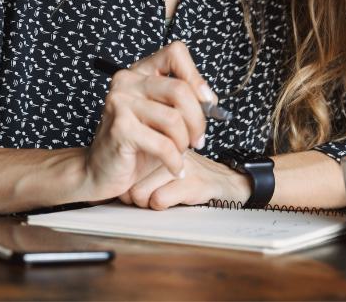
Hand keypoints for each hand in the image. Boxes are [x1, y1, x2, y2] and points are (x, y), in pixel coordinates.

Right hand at [78, 41, 217, 202]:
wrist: (100, 172)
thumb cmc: (137, 144)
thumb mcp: (163, 116)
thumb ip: (185, 102)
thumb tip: (211, 100)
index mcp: (140, 71)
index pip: (175, 53)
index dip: (196, 76)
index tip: (207, 101)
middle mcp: (127, 81)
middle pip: (180, 90)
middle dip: (197, 120)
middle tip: (198, 140)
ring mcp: (120, 102)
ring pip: (174, 118)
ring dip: (184, 142)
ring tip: (180, 154)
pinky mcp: (120, 128)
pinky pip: (163, 144)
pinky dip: (175, 160)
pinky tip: (174, 168)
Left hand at [118, 150, 251, 209]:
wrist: (229, 182)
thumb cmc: (192, 176)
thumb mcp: (165, 167)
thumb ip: (143, 169)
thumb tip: (117, 188)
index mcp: (162, 141)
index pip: (129, 161)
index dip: (128, 181)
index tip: (136, 187)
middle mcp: (170, 149)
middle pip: (130, 180)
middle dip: (135, 196)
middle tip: (148, 196)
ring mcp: (182, 165)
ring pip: (141, 192)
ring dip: (147, 203)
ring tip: (160, 199)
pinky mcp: (194, 182)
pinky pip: (159, 199)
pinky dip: (161, 205)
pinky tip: (172, 200)